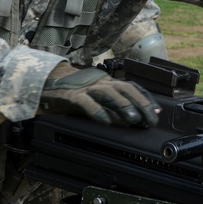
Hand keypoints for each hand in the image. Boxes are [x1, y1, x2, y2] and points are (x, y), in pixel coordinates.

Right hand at [39, 63, 158, 126]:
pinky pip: (86, 102)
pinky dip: (97, 111)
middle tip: (150, 119)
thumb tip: (135, 119)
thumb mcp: (97, 98)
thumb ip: (114, 108)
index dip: (146, 99)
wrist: (46, 83)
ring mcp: (86, 88)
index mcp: (108, 82)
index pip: (132, 87)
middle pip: (125, 88)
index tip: (157, 112)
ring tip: (133, 119)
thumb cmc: (75, 93)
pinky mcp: (72, 96)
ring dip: (123, 105)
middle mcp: (100, 82)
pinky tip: (104, 121)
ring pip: (108, 92)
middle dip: (141, 103)